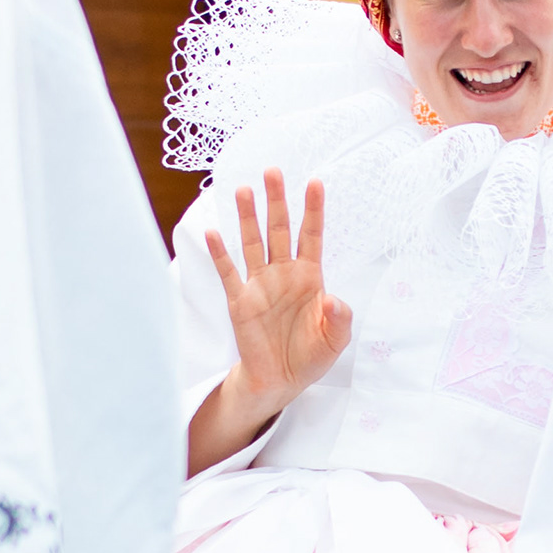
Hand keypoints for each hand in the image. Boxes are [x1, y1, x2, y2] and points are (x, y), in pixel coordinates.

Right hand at [185, 170, 352, 472]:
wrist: (280, 380)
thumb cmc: (310, 357)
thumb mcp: (335, 341)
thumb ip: (339, 319)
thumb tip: (334, 299)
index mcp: (310, 278)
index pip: (312, 236)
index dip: (314, 210)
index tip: (315, 182)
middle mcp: (283, 274)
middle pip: (280, 229)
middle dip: (277, 201)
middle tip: (273, 171)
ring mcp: (260, 284)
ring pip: (253, 243)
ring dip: (248, 218)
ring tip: (244, 190)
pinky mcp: (240, 301)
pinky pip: (228, 272)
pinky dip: (220, 254)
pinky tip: (213, 232)